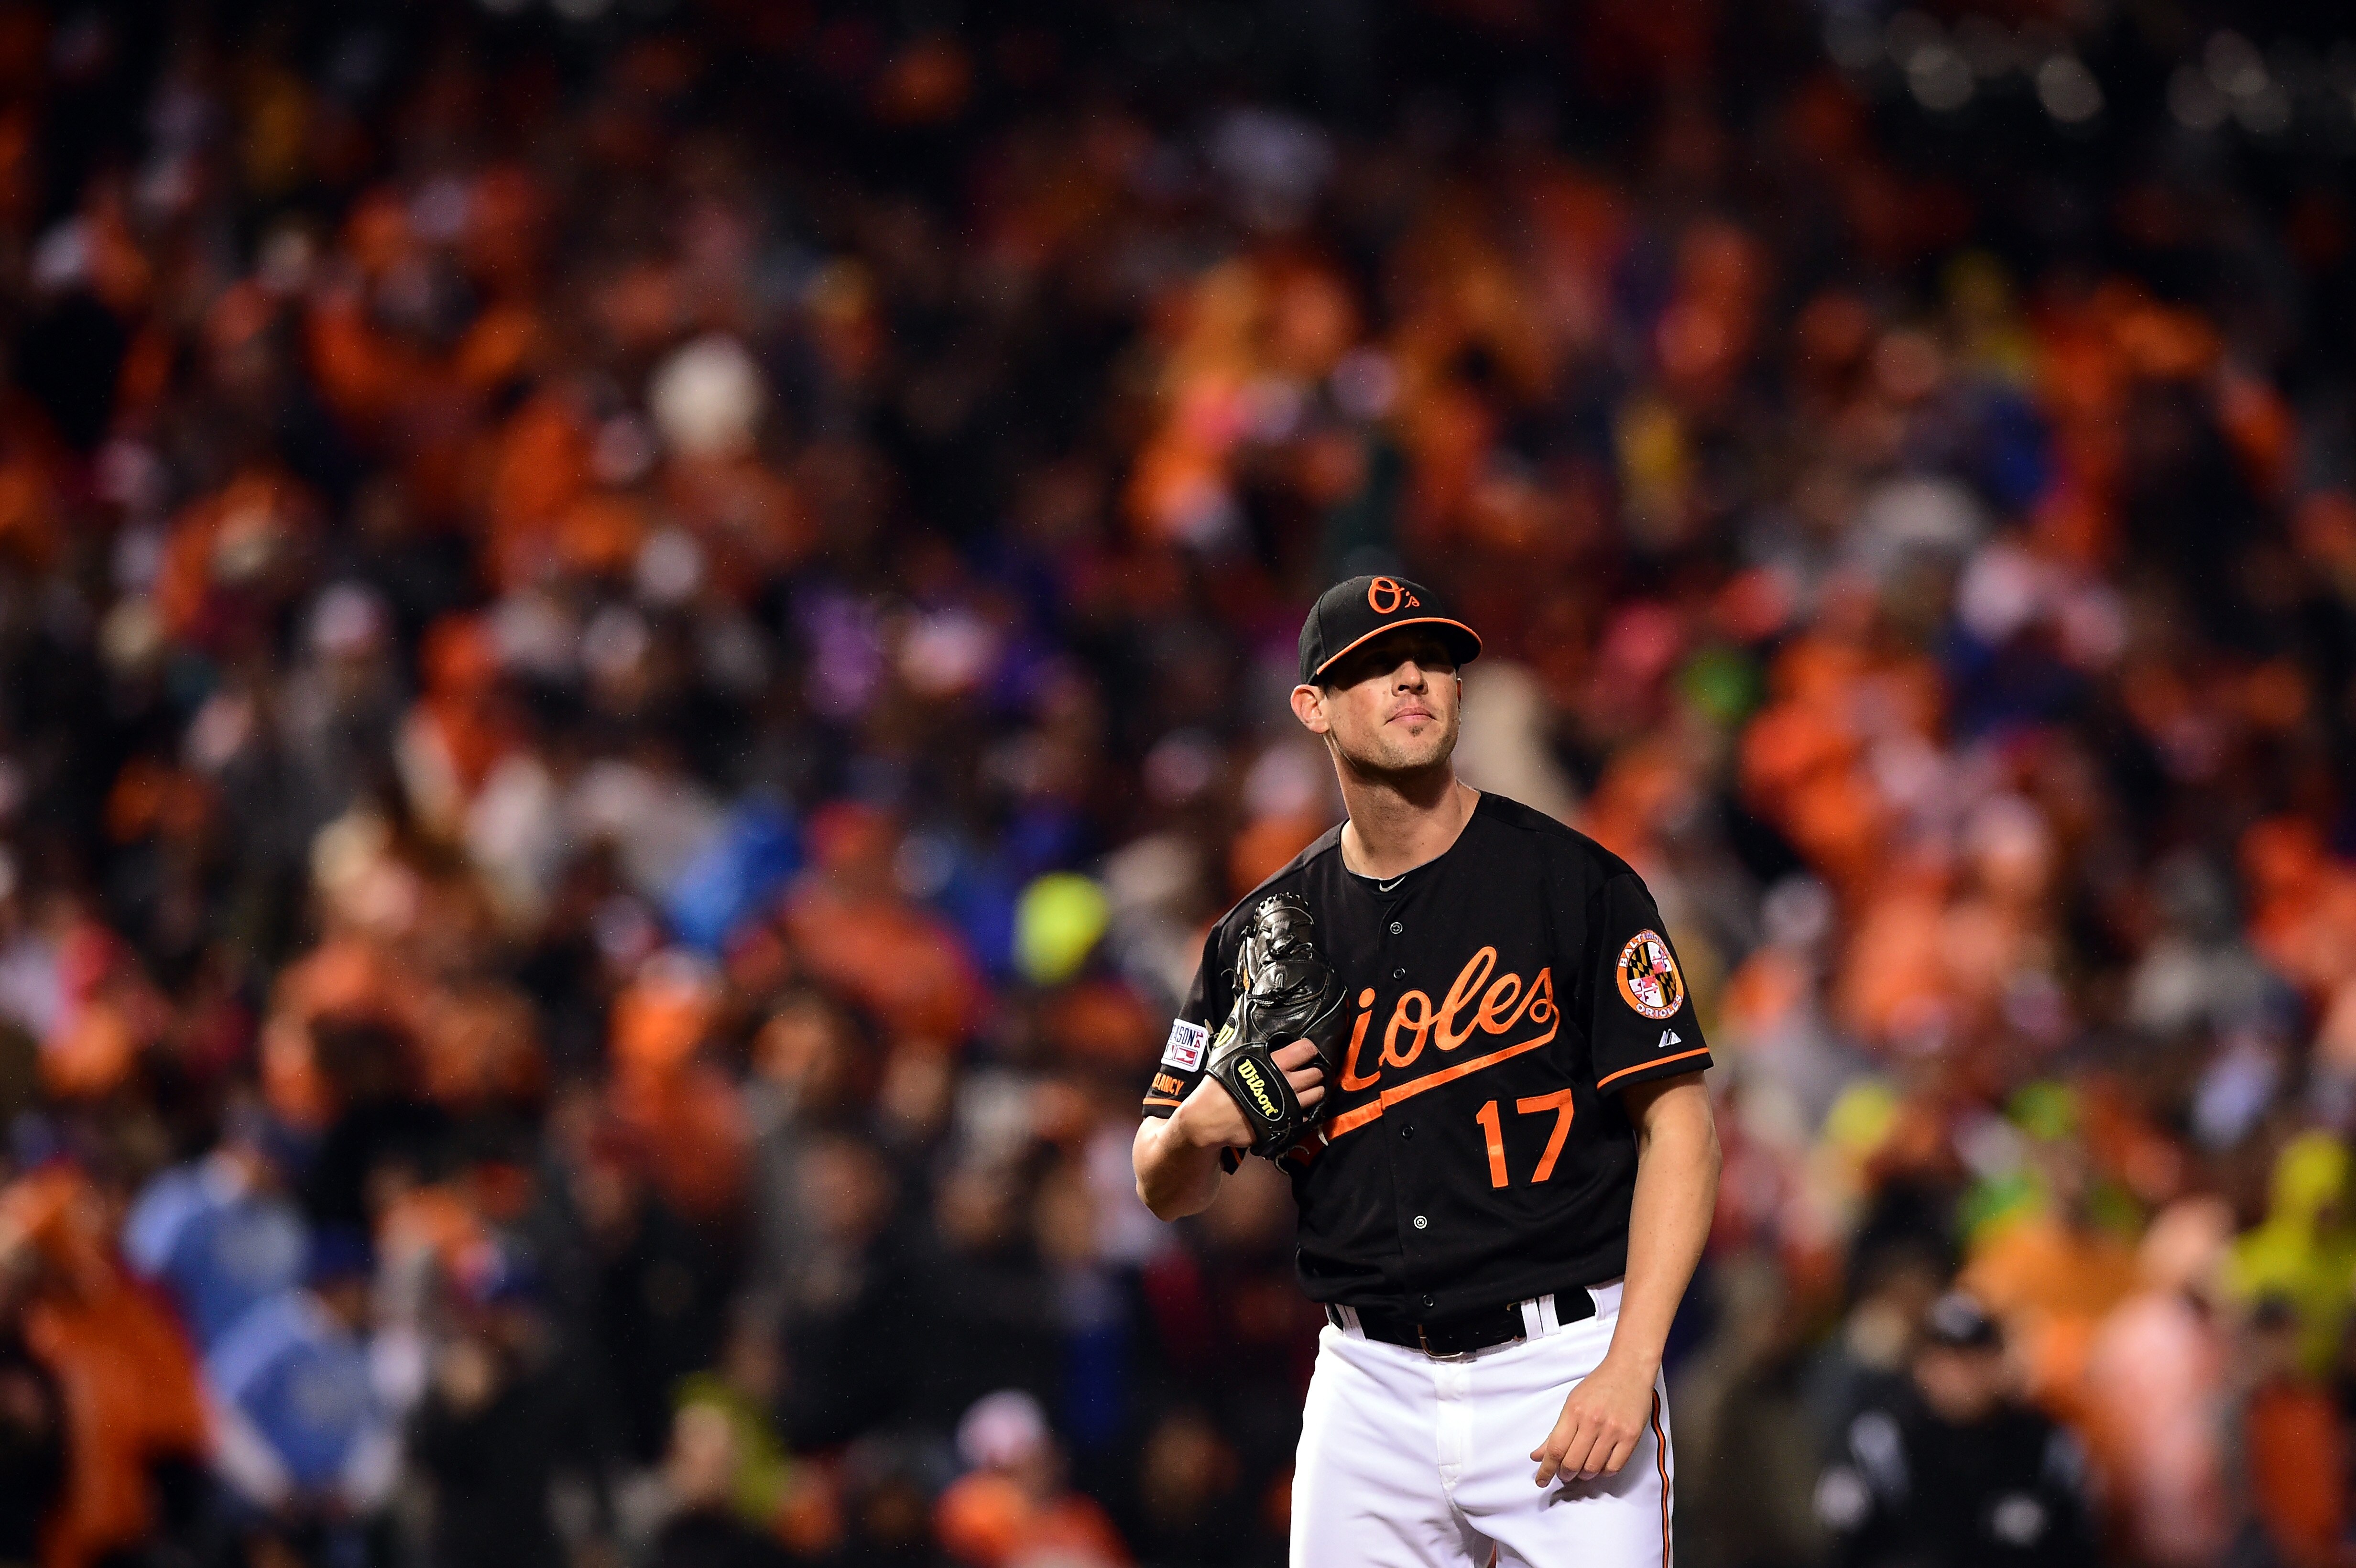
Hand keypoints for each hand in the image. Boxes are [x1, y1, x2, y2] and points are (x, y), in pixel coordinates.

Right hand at [1175, 1039, 1324, 1148]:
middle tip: (1306, 1072)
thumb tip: (1264, 1039)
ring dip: (1315, 1090)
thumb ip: (1254, 1052)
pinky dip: (1305, 1111)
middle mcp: (1287, 1083)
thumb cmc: (1217, 1088)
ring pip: (1317, 1094)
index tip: (1306, 1052)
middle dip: (1314, 1071)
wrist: (1208, 1121)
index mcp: (1275, 1064)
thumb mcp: (1232, 1059)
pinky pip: (1306, 1116)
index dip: (1309, 1049)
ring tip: (1305, 1089)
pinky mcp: (1286, 1124)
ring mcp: (1289, 1105)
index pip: (1306, 1049)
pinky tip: (1296, 1108)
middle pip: (1316, 1073)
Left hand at [1530, 1354, 1653, 1486]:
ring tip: (1582, 1470)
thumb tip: (1537, 1456)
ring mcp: (1613, 1430)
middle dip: (1565, 1474)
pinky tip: (1600, 1466)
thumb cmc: (1599, 1385)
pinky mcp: (1631, 1436)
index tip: (1540, 1480)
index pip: (1555, 1448)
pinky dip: (1603, 1473)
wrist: (1629, 1370)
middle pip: (1572, 1462)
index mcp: (1574, 1411)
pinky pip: (1614, 1467)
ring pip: (1592, 1468)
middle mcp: (1592, 1421)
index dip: (1546, 1469)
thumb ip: (1555, 1432)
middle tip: (1565, 1474)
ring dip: (1584, 1475)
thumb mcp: (1571, 1403)